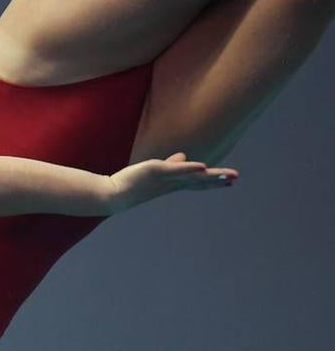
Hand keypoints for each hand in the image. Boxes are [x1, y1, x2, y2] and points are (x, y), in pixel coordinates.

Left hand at [105, 152, 237, 213]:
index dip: (214, 182)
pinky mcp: (157, 171)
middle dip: (217, 180)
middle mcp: (172, 183)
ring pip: (191, 177)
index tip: (231, 181)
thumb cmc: (134, 183)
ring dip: (210, 176)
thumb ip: (171, 164)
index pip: (197, 183)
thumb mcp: (156, 171)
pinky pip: (176, 170)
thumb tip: (182, 156)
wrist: (115, 193)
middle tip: (236, 179)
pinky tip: (203, 167)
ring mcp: (165, 178)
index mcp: (174, 183)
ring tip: (226, 175)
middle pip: (199, 182)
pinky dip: (189, 168)